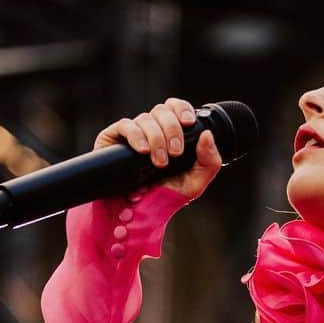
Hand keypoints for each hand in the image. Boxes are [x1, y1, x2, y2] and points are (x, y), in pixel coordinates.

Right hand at [92, 97, 222, 200]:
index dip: (182, 109)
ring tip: (159, 162)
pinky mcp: (114, 138)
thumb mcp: (194, 184)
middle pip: (162, 111)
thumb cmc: (164, 198)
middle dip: (172, 130)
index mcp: (171, 134)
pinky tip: (143, 151)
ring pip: (146, 119)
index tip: (188, 123)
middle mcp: (152, 129)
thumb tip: (207, 135)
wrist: (134, 214)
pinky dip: (136, 136)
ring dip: (156, 139)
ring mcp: (133, 132)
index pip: (176, 108)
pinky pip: (126, 126)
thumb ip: (209, 162)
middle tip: (175, 153)